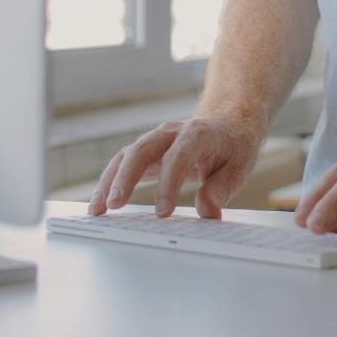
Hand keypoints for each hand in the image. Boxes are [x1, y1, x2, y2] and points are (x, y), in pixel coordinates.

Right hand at [88, 117, 261, 218]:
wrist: (227, 123)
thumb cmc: (233, 147)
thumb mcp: (240, 167)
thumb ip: (222, 189)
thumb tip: (208, 213)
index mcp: (197, 134)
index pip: (178, 157)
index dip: (168, 184)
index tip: (163, 213)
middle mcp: (171, 133)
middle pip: (142, 151)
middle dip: (126, 179)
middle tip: (114, 206)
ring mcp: (155, 140)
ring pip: (126, 156)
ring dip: (109, 182)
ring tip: (97, 210)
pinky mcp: (146, 151)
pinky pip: (122, 164)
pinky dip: (109, 183)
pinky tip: (99, 204)